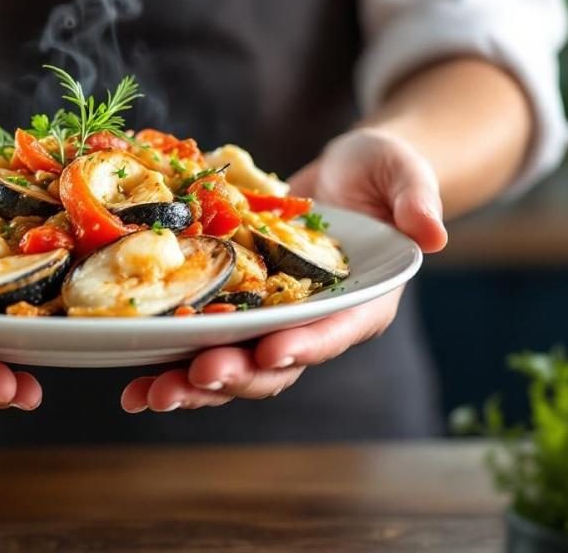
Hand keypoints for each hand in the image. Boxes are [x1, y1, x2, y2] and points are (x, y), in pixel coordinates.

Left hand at [121, 127, 447, 412]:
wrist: (345, 175)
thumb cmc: (381, 171)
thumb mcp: (403, 172)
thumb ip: (417, 200)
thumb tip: (434, 234)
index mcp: (362, 304)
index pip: (334, 332)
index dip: (304, 345)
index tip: (271, 351)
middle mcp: (316, 325)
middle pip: (276, 364)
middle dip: (236, 375)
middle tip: (196, 378)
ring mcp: (274, 323)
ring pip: (233, 366)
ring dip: (193, 384)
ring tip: (152, 395)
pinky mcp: (239, 313)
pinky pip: (204, 343)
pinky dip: (170, 364)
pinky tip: (134, 383)